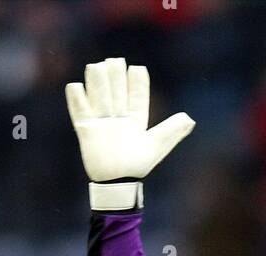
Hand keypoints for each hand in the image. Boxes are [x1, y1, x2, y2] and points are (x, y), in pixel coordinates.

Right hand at [65, 58, 193, 209]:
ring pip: (99, 97)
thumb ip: (172, 131)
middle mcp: (118, 117)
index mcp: (136, 120)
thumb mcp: (156, 145)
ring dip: (97, 82)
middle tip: (115, 61)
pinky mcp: (86, 130)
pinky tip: (75, 86)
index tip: (137, 69)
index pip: (137, 96)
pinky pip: (79, 112)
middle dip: (115, 76)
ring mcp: (101, 122)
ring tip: (95, 66)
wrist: (117, 184)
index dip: (137, 83)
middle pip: (116, 92)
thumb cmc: (137, 166)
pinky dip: (76, 99)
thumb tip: (190, 119)